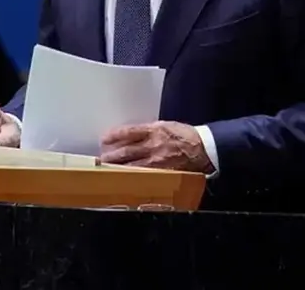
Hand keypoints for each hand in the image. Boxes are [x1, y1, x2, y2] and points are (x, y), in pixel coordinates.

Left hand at [100, 121, 214, 173]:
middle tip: (101, 157)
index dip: (114, 136)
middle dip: (112, 155)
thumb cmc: (183, 135)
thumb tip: (131, 135)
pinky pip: (144, 175)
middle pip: (127, 151)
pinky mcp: (162, 172)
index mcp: (154, 130)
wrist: (202, 148)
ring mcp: (157, 161)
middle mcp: (154, 145)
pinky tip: (124, 178)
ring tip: (107, 169)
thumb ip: (148, 130)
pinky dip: (132, 177)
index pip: (129, 132)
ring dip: (118, 167)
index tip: (104, 138)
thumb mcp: (165, 125)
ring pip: (132, 165)